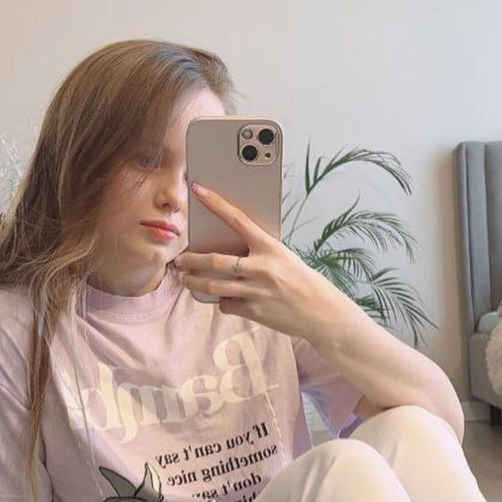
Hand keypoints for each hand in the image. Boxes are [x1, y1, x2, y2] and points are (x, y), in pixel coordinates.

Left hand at [173, 183, 350, 340]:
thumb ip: (259, 253)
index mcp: (270, 247)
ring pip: (213, 286)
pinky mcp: (254, 311)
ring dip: (194, 283)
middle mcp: (262, 267)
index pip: (237, 219)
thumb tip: (230, 251)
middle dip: (191, 260)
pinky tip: (228, 300)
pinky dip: (224, 302)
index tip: (198, 189)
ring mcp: (257, 290)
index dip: (215, 203)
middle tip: (179, 260)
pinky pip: (227, 305)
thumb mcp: (284, 258)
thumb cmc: (302, 282)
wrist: (321, 312)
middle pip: (215, 261)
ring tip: (186, 280)